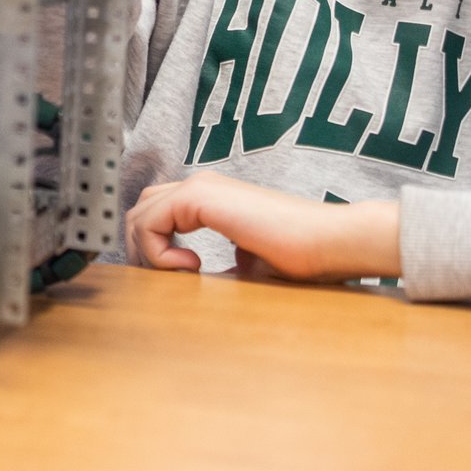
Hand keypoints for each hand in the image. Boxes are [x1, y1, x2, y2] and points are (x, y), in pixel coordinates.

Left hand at [125, 171, 401, 281]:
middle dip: (144, 249)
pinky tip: (191, 268)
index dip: (154, 247)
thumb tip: (195, 284)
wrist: (330, 243)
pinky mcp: (200, 196)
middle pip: (141, 209)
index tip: (181, 277)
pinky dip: (157, 252)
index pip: (157, 212)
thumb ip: (217, 267)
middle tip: (170, 281)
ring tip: (182, 276)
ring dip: (149, 252)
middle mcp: (202, 186)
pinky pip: (150, 222)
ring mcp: (200, 187)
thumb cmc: (302, 257)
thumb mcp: (247, 265)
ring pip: (140, 214)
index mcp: (212, 198)